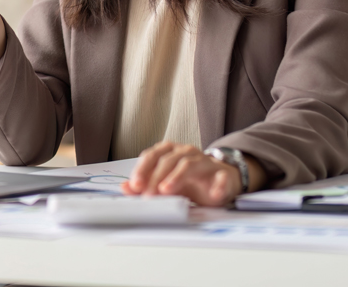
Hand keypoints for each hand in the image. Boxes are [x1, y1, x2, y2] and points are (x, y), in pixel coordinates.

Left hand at [122, 142, 262, 205]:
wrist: (222, 180)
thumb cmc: (190, 181)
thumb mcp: (166, 184)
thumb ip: (145, 185)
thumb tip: (125, 188)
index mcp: (170, 152)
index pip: (152, 155)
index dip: (142, 169)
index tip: (135, 185)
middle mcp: (186, 153)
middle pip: (168, 161)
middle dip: (155, 178)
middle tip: (148, 195)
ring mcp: (205, 162)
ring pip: (189, 164)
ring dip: (176, 177)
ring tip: (167, 190)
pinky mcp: (222, 174)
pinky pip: (221, 178)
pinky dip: (217, 186)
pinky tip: (213, 196)